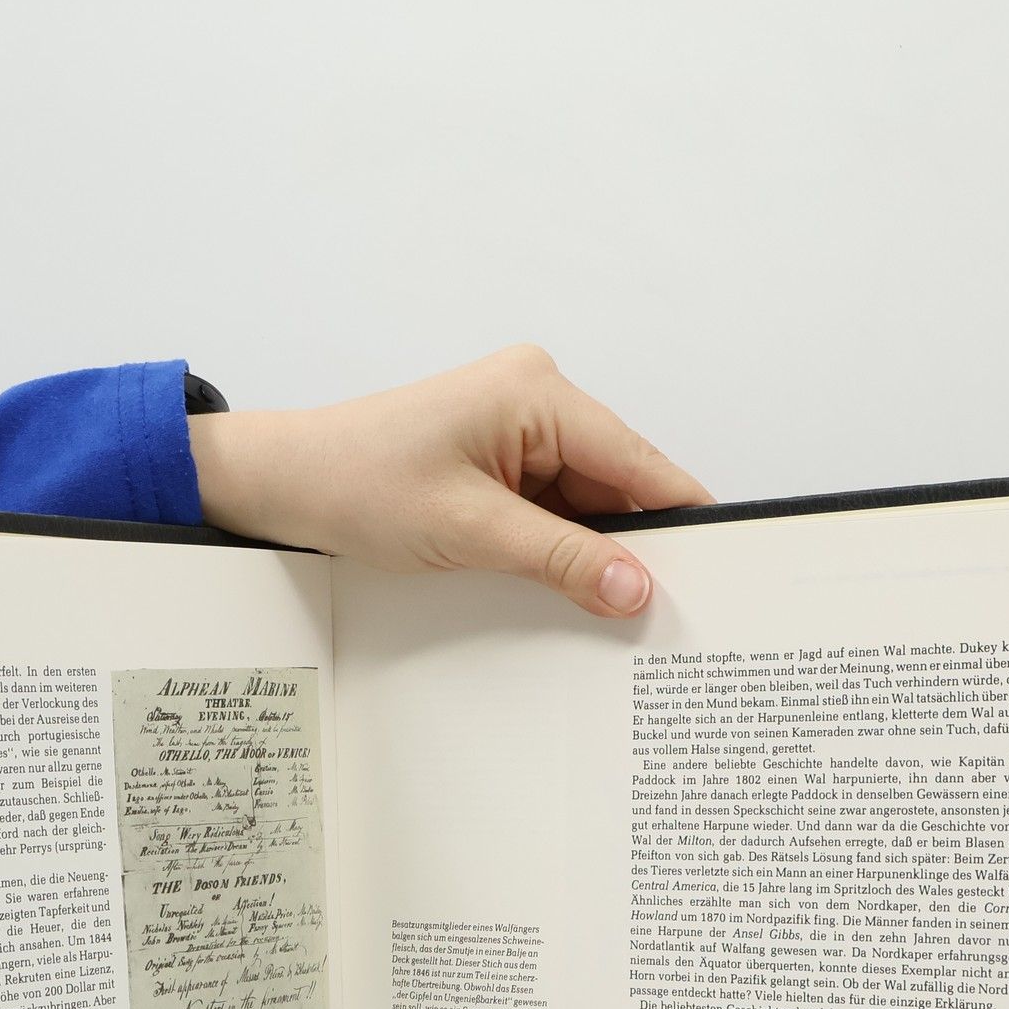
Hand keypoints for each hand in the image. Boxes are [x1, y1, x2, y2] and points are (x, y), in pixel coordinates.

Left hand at [189, 345, 713, 616]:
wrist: (286, 482)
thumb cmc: (357, 483)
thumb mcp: (471, 531)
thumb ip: (563, 560)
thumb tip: (637, 589)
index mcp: (540, 393)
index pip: (640, 463)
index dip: (683, 521)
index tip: (722, 572)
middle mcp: (539, 400)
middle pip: (622, 486)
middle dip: (637, 548)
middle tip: (664, 615)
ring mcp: (521, 430)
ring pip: (590, 505)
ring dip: (595, 555)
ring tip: (612, 611)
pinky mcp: (502, 460)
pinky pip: (556, 510)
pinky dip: (563, 550)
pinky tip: (571, 591)